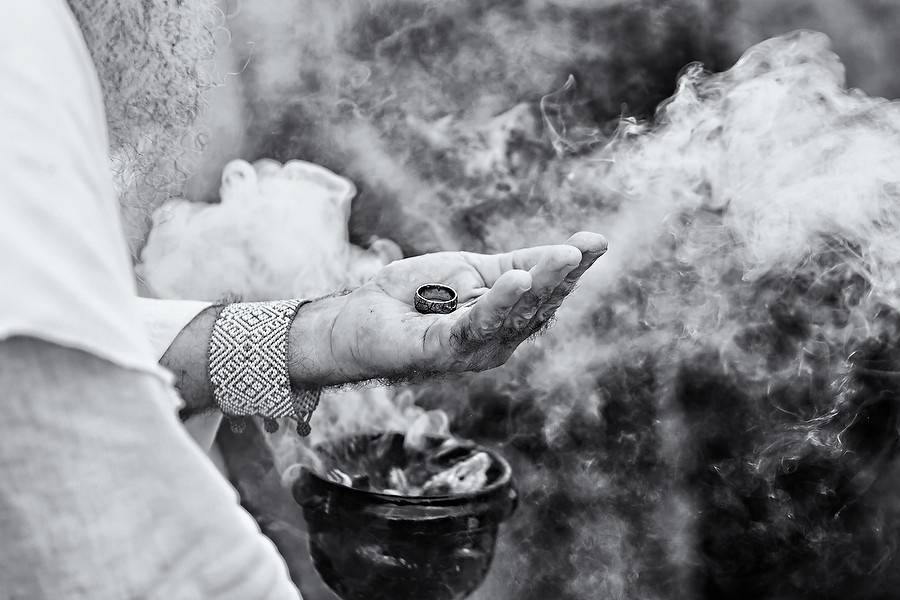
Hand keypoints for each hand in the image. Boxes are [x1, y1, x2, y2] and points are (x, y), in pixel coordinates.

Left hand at [288, 232, 606, 384]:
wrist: (360, 314)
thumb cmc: (413, 293)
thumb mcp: (470, 270)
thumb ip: (511, 267)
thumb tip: (557, 258)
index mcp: (506, 320)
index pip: (545, 293)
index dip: (570, 269)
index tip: (597, 243)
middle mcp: (497, 340)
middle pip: (537, 307)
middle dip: (562, 276)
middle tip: (584, 248)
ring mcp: (473, 350)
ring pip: (515, 317)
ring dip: (540, 284)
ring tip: (565, 256)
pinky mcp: (444, 350)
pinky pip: (476, 325)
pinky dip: (499, 302)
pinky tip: (518, 279)